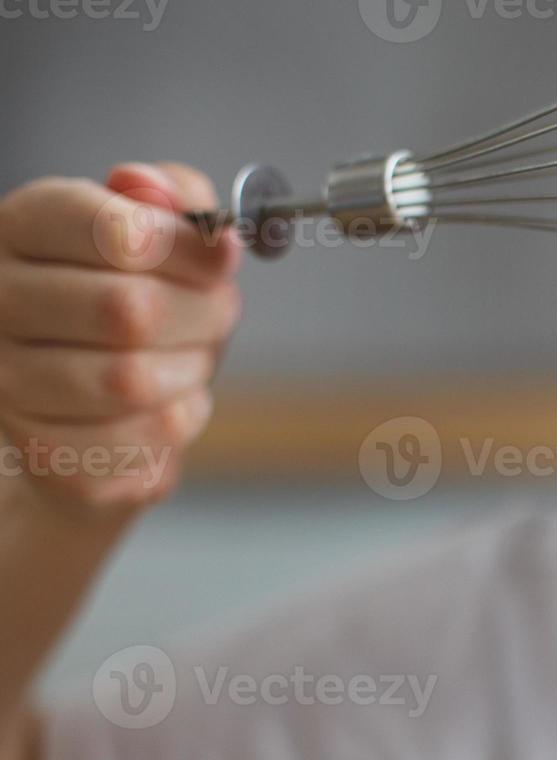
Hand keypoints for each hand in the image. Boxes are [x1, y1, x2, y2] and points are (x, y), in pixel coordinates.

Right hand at [0, 162, 242, 514]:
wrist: (109, 397)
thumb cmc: (143, 299)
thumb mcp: (167, 233)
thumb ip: (177, 198)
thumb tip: (175, 200)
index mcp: (26, 228)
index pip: (98, 224)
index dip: (180, 243)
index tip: (222, 257)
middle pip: (129, 308)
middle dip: (202, 315)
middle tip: (216, 315)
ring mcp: (10, 381)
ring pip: (130, 381)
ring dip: (190, 370)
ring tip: (188, 359)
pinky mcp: (47, 450)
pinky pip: (140, 439)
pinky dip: (179, 421)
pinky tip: (169, 403)